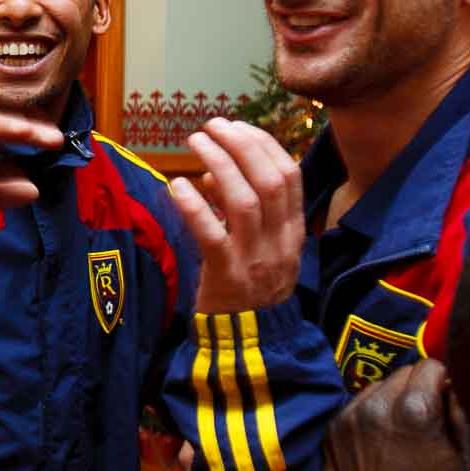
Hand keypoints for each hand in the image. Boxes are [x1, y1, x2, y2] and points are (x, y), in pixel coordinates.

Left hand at [166, 118, 302, 311]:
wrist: (249, 345)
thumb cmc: (248, 290)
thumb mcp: (260, 248)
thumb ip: (241, 212)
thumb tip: (211, 175)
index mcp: (292, 232)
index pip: (289, 176)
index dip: (264, 145)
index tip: (238, 126)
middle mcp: (279, 242)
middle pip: (269, 180)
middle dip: (241, 144)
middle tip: (213, 125)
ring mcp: (255, 260)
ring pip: (244, 201)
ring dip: (219, 163)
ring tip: (195, 141)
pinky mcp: (227, 276)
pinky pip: (212, 234)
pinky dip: (194, 206)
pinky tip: (177, 185)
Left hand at [323, 359, 469, 470]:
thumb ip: (468, 414)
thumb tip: (459, 384)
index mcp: (415, 408)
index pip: (431, 365)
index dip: (444, 381)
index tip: (447, 401)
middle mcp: (377, 404)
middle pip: (403, 374)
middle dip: (417, 389)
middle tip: (426, 419)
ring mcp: (350, 416)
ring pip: (378, 387)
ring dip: (392, 400)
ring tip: (401, 431)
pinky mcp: (333, 430)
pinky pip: (357, 406)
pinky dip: (370, 415)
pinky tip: (380, 441)